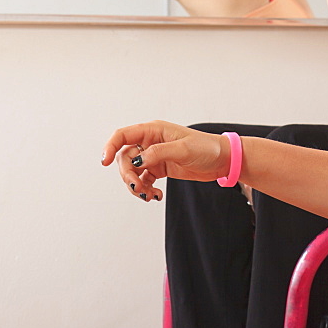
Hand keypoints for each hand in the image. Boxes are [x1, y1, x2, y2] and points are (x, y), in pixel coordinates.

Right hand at [101, 121, 227, 201]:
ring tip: (149, 195)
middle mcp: (150, 142)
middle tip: (138, 188)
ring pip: (132, 171)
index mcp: (153, 131)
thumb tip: (137, 160)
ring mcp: (154, 156)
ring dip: (136, 185)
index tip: (105, 163)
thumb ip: (158, 153)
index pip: (123, 135)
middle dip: (127, 175)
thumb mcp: (182, 149)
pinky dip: (146, 190)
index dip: (110, 147)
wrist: (222, 160)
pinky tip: (156, 196)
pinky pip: (143, 180)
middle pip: (125, 158)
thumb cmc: (206, 148)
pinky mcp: (160, 169)